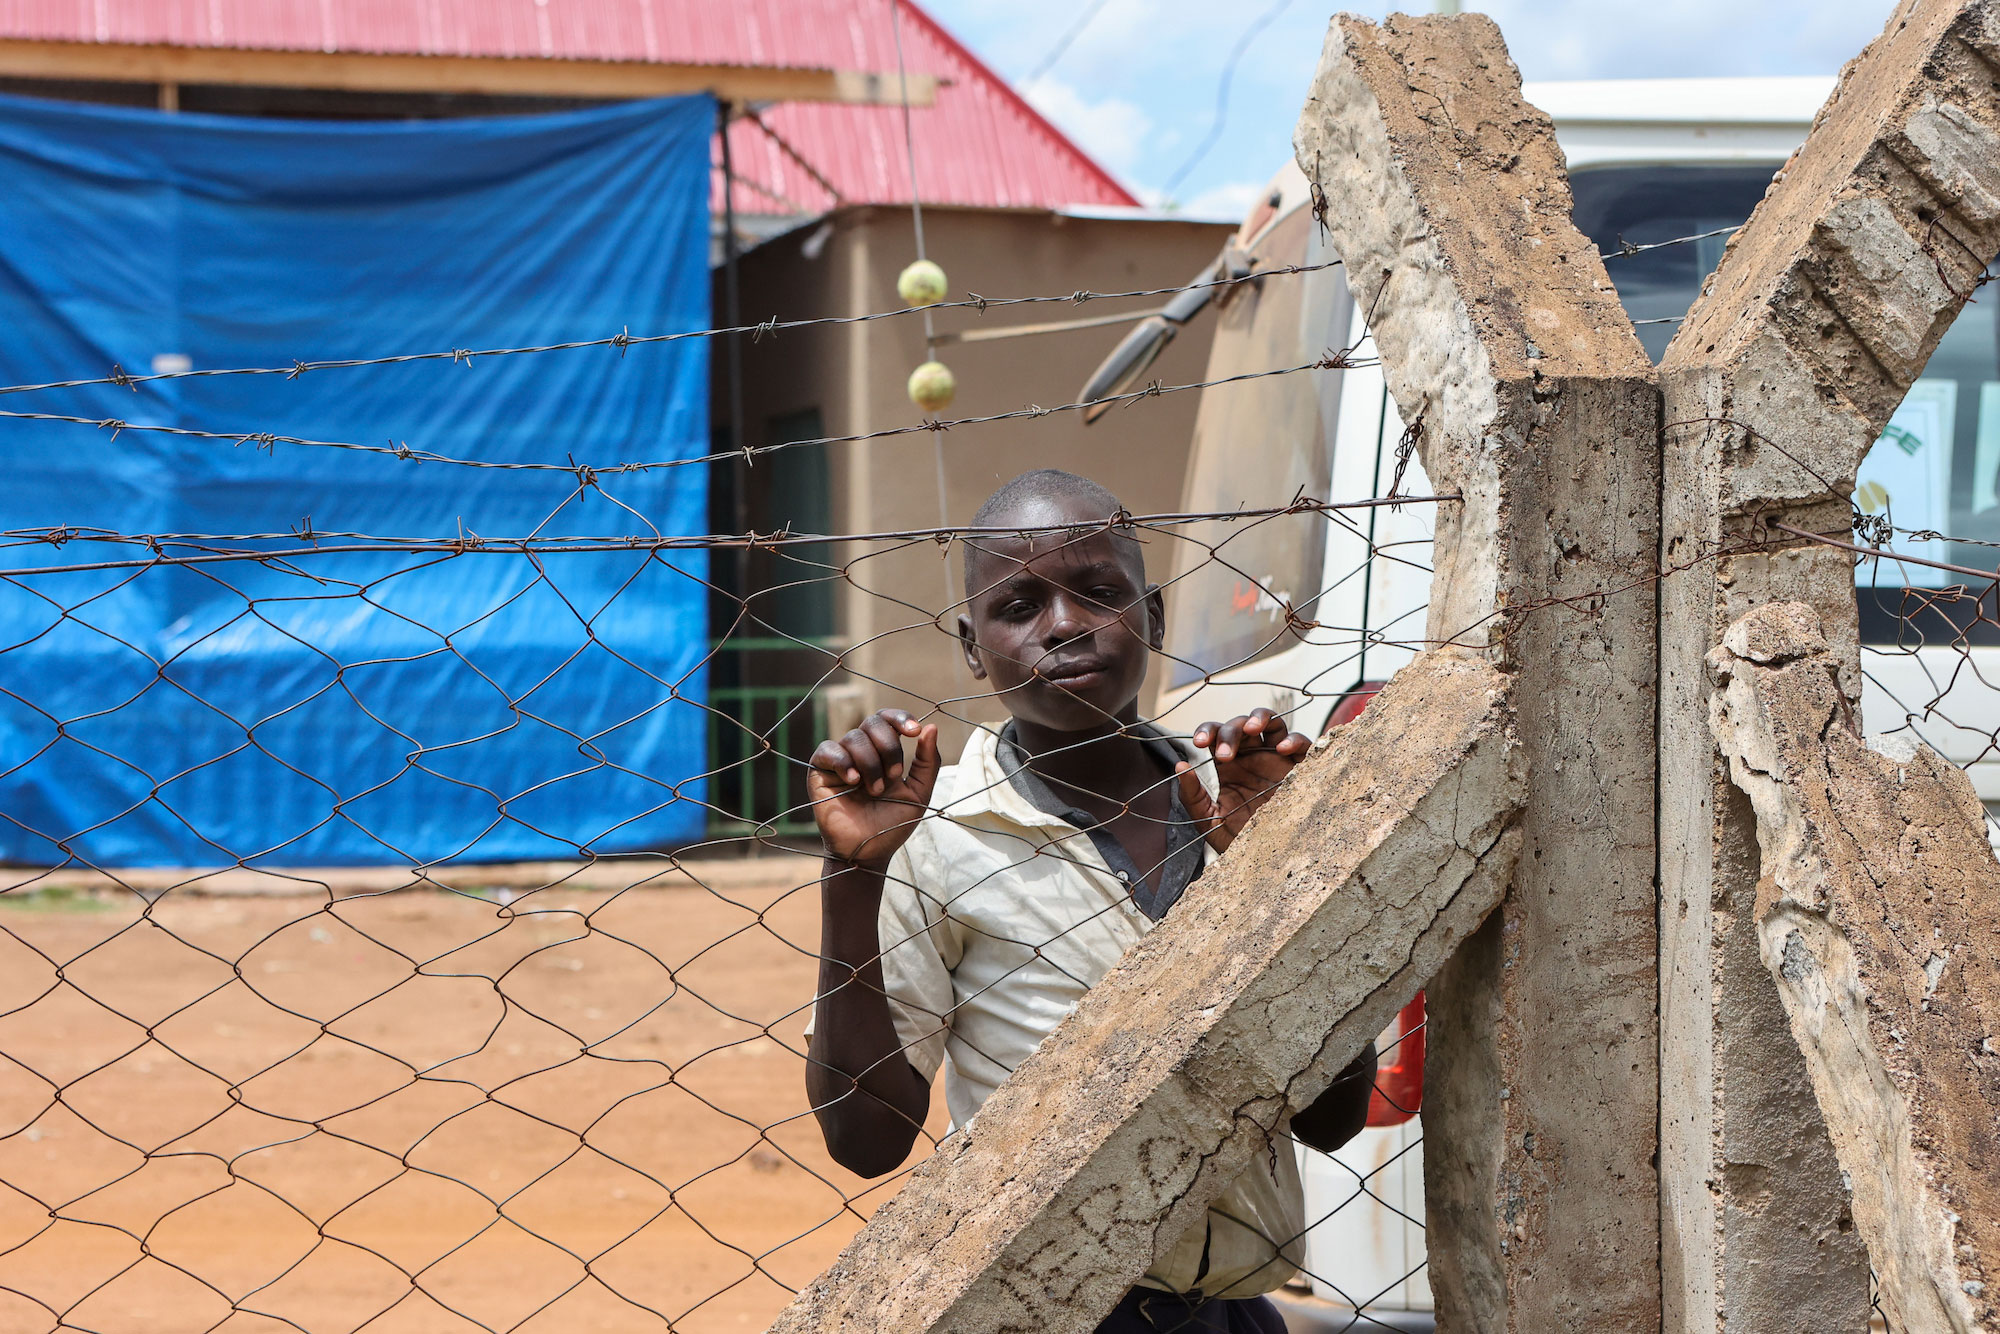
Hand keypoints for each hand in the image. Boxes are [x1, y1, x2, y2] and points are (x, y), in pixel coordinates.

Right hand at [808, 709, 941, 868]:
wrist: (868, 852)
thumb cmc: (892, 825)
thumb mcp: (919, 794)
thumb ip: (927, 762)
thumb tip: (931, 728)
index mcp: (883, 752)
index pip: (887, 718)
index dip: (900, 718)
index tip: (914, 731)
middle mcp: (861, 751)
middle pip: (872, 722)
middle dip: (888, 746)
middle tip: (894, 776)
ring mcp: (840, 759)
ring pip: (854, 737)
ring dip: (870, 763)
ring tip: (874, 791)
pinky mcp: (819, 771)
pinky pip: (829, 749)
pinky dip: (844, 762)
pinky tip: (853, 781)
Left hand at [1175, 708, 1310, 852]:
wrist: (1269, 861)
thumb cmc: (1239, 842)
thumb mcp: (1209, 822)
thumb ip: (1192, 796)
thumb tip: (1180, 766)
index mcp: (1228, 766)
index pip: (1215, 735)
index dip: (1207, 731)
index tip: (1199, 743)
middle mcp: (1251, 757)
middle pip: (1240, 724)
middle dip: (1230, 732)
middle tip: (1225, 755)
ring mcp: (1276, 760)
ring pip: (1271, 722)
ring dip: (1259, 718)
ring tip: (1252, 729)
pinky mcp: (1299, 769)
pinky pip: (1301, 743)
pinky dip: (1293, 739)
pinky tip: (1281, 749)